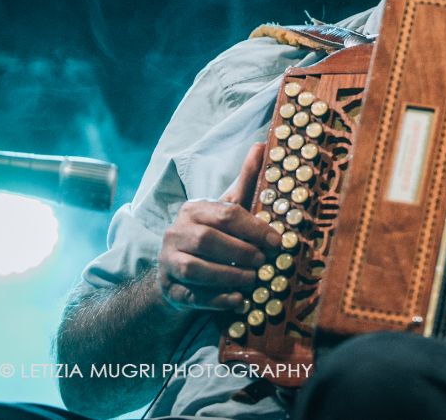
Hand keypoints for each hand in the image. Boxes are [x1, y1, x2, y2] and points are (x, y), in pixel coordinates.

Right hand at [157, 143, 281, 310]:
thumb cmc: (212, 236)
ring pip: (196, 269)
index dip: (255, 228)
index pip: (226, 214)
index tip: (278, 242)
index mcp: (193, 209)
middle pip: (208, 240)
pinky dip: (216, 299)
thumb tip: (262, 145)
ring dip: (229, 276)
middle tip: (265, 262)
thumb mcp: (227, 209)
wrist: (178, 274)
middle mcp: (175, 232)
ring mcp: (168, 261)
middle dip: (241, 252)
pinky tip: (237, 300)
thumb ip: (245, 181)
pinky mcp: (168, 288)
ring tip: (253, 280)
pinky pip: (191, 295)